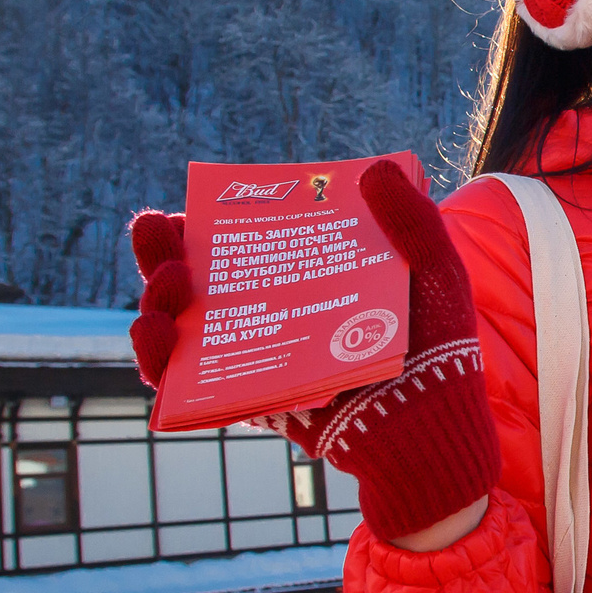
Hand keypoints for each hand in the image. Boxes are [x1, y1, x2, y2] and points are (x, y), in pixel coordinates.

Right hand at [127, 159, 500, 546]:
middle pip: (192, 282)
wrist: (435, 423)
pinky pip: (188, 387)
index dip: (198, 225)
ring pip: (178, 330)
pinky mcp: (248, 402)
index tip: (180, 209)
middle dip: (160, 255)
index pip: (238, 243)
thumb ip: (413, 222)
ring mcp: (254, 359)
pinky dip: (161, 363)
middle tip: (159, 235)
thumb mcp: (435, 272)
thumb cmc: (438, 345)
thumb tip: (375, 170)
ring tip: (170, 285)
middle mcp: (268, 314)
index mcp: (300, 277)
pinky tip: (160, 339)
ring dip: (153, 303)